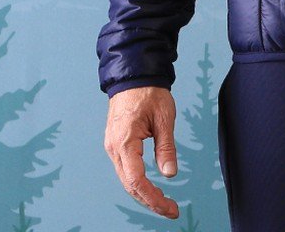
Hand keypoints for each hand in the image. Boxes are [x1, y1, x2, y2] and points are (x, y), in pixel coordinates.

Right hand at [104, 86, 179, 218]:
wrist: (134, 75)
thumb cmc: (149, 92)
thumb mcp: (164, 118)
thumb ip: (166, 147)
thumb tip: (170, 174)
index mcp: (124, 142)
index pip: (137, 181)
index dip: (153, 198)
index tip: (170, 208)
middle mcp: (114, 148)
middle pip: (130, 185)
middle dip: (150, 201)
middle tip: (171, 210)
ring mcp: (113, 146)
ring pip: (127, 179)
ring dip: (144, 193)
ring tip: (164, 202)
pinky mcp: (116, 143)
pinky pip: (126, 168)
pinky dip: (138, 181)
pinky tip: (151, 186)